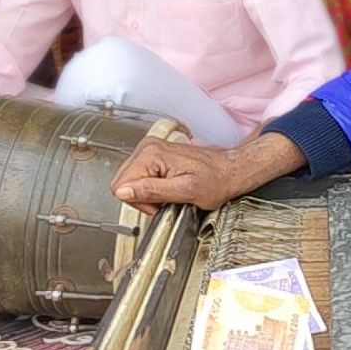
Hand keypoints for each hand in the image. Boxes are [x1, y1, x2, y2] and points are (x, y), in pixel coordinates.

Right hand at [111, 137, 235, 211]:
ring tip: (168, 193)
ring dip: (147, 194)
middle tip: (165, 199)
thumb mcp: (185, 191)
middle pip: (122, 183)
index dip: (140, 201)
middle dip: (142, 198)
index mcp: (152, 153)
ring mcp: (150, 150)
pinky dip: (150, 188)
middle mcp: (148, 147)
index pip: (121, 185)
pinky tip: (167, 187)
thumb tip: (124, 191)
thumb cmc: (216, 180)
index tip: (159, 202)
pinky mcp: (153, 155)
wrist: (229, 171)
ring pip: (129, 182)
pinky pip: (138, 178)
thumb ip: (152, 190)